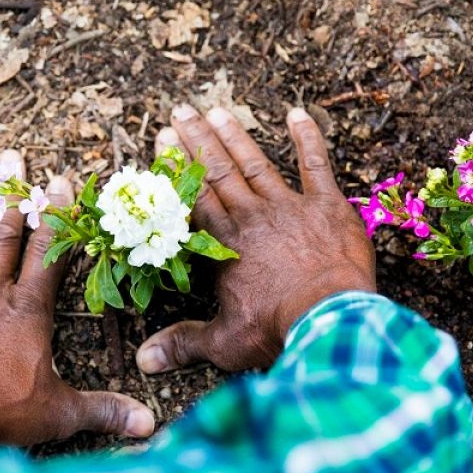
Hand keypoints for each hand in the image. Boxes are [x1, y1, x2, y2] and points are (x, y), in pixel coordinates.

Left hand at [0, 150, 154, 457]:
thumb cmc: (1, 411)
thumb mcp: (60, 413)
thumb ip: (103, 411)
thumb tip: (148, 426)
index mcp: (29, 312)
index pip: (49, 255)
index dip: (56, 218)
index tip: (59, 181)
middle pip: (4, 236)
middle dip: (11, 195)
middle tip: (12, 156)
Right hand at [136, 105, 375, 373]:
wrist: (329, 321)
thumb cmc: (274, 331)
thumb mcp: (223, 342)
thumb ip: (183, 344)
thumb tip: (144, 362)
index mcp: (223, 244)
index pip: (193, 196)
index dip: (177, 166)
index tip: (163, 137)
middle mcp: (252, 216)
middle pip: (218, 171)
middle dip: (198, 140)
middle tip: (181, 110)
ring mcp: (290, 207)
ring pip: (257, 164)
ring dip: (237, 136)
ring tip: (218, 110)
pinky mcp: (327, 207)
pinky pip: (316, 166)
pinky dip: (307, 139)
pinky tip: (298, 114)